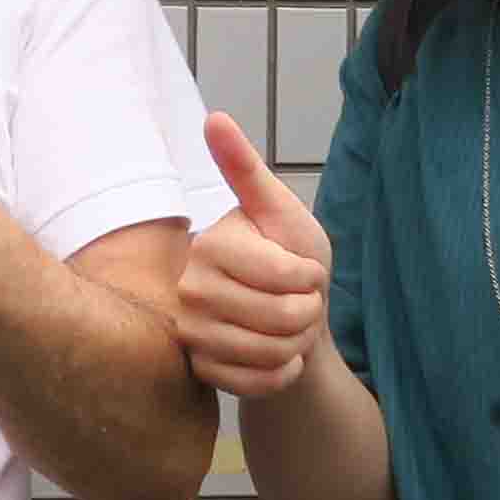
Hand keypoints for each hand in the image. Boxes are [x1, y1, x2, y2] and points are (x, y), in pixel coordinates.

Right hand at [173, 112, 334, 395]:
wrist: (284, 317)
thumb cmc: (288, 257)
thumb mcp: (280, 210)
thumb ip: (247, 170)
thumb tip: (214, 117)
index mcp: (211, 244)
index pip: (282, 275)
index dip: (309, 277)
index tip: (303, 269)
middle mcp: (189, 288)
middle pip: (280, 317)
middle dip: (308, 313)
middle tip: (300, 302)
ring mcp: (190, 331)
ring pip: (269, 352)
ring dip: (296, 344)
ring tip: (288, 327)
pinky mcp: (199, 368)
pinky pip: (257, 382)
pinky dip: (282, 374)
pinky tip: (279, 355)